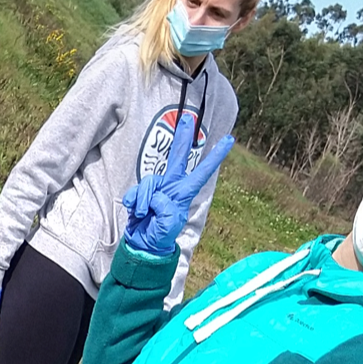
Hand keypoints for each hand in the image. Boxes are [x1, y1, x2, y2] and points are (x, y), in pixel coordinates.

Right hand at [121, 120, 235, 257]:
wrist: (142, 244)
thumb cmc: (160, 236)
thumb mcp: (168, 225)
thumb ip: (166, 209)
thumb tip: (157, 196)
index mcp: (183, 193)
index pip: (202, 172)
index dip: (215, 156)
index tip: (229, 139)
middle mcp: (171, 186)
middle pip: (177, 158)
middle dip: (182, 138)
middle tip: (187, 120)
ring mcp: (155, 188)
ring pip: (148, 182)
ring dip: (143, 200)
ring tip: (143, 215)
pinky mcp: (140, 193)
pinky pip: (135, 191)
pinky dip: (133, 202)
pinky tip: (135, 212)